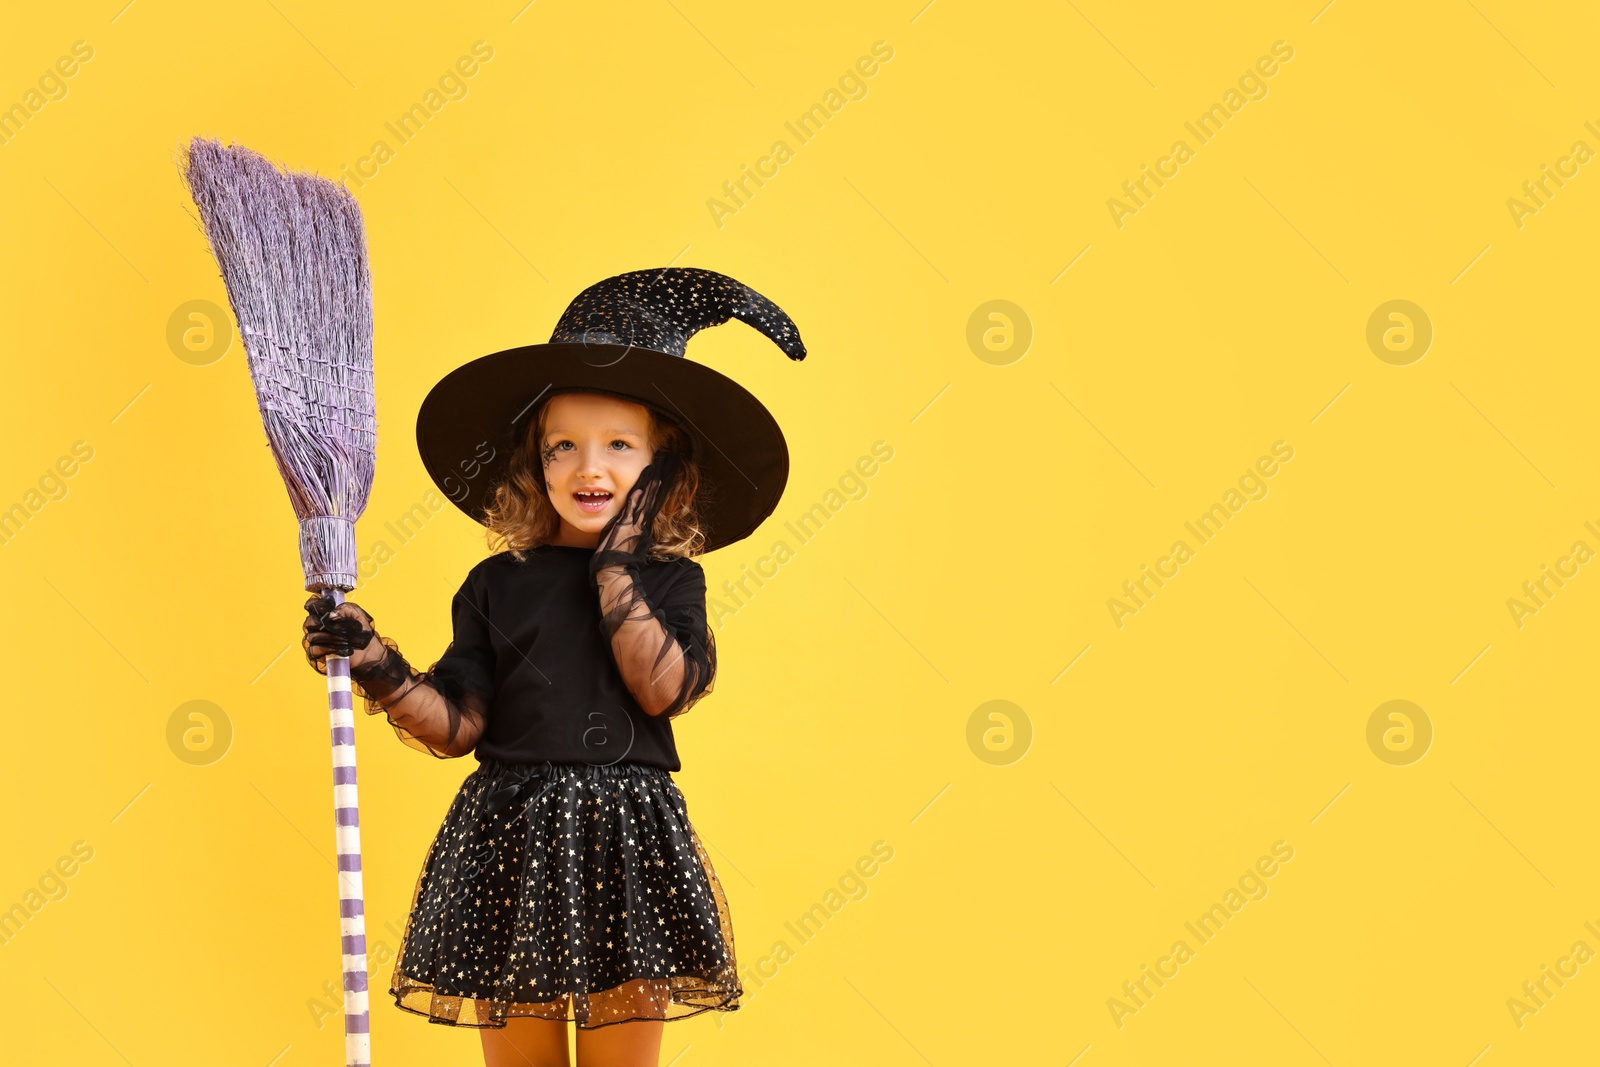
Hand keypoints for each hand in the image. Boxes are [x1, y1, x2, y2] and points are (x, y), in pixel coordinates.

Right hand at [302, 595, 380, 672]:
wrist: (367, 651)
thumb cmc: (361, 632)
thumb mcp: (358, 616)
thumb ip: (346, 610)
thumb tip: (332, 614)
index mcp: (325, 614)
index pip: (312, 605)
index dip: (316, 603)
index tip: (328, 604)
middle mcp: (317, 626)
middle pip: (309, 621)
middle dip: (321, 622)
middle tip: (333, 624)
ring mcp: (316, 640)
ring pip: (313, 636)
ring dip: (330, 637)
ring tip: (345, 639)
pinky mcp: (317, 653)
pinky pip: (314, 650)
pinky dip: (327, 649)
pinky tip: (339, 648)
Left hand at [590, 452, 682, 580]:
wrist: (613, 569)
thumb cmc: (615, 559)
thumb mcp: (623, 542)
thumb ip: (626, 532)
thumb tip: (626, 527)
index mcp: (638, 528)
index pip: (647, 507)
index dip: (652, 495)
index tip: (656, 482)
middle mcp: (638, 525)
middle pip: (648, 503)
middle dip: (654, 489)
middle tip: (660, 474)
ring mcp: (632, 526)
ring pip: (643, 505)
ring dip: (649, 492)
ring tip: (655, 478)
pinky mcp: (625, 527)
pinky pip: (631, 510)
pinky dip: (635, 501)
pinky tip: (638, 491)